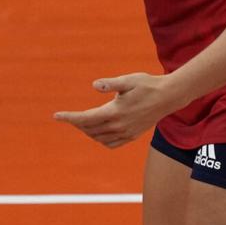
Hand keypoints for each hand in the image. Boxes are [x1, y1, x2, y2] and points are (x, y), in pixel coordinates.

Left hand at [54, 72, 179, 147]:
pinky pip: (111, 144)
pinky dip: (100, 139)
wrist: (169, 96)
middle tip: (68, 116)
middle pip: (89, 129)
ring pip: (99, 138)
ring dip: (87, 131)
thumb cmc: (147, 85)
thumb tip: (94, 85)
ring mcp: (127, 133)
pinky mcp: (133, 136)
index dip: (69, 118)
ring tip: (80, 122)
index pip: (85, 119)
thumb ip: (111, 84)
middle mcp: (119, 126)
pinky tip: (97, 132)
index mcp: (115, 112)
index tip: (56, 116)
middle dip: (76, 123)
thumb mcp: (128, 80)